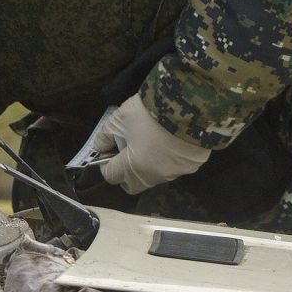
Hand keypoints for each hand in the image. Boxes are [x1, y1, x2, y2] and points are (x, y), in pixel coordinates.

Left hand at [93, 94, 211, 194]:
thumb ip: (105, 136)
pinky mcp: (191, 167)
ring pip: (152, 177)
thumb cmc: (149, 114)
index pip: (110, 176)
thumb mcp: (119, 119)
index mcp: (133, 168)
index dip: (105, 162)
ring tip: (147, 142)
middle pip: (131, 184)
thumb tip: (100, 148)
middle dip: (123, 171)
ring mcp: (174, 174)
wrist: (189, 107)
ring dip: (144, 166)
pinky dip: (165, 159)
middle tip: (125, 149)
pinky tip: (167, 141)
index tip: (108, 149)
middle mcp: (153, 177)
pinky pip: (171, 168)